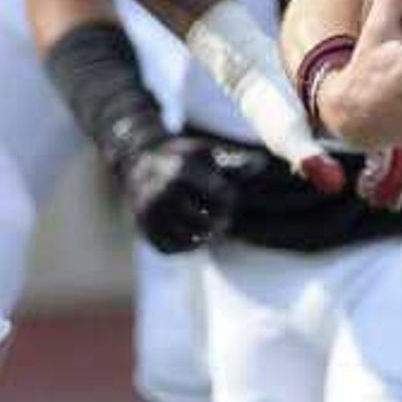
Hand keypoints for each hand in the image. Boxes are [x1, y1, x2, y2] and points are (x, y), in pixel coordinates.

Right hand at [112, 132, 251, 253]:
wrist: (138, 163)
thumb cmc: (182, 158)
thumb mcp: (206, 152)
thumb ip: (234, 160)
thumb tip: (262, 164)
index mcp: (181, 172)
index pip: (220, 199)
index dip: (228, 201)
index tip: (228, 198)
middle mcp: (162, 194)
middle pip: (206, 224)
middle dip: (219, 222)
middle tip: (223, 219)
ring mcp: (149, 214)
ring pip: (189, 241)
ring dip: (204, 237)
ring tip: (209, 227)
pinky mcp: (143, 230)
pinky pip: (171, 249)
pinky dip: (186, 245)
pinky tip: (192, 234)